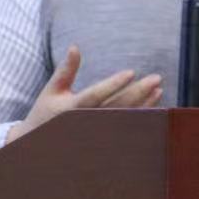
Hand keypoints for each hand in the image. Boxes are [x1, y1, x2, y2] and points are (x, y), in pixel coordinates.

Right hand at [5, 45, 162, 144]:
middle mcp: (85, 123)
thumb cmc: (45, 114)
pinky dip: (140, 117)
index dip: (114, 84)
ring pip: (124, 119)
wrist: (39, 151)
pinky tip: (153, 105)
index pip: (96, 95)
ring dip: (144, 105)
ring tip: (158, 90)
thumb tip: (75, 47)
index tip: (131, 72)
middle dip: (138, 93)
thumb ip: (65, 70)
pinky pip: (125, 129)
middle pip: (116, 107)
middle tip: (156, 79)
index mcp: (71, 109)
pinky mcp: (103, 142)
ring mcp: (95, 135)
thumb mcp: (52, 90)